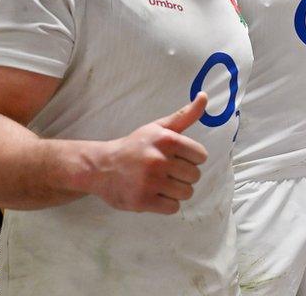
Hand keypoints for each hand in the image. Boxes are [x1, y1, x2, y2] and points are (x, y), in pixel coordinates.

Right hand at [90, 93, 209, 213]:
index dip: (191, 158)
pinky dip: (167, 204)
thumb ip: (185, 115)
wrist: (101, 167)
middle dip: (183, 175)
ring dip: (176, 191)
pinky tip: (155, 194)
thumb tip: (204, 96)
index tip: (176, 157)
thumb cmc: (135, 146)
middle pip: (195, 176)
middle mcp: (158, 160)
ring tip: (161, 183)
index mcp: (166, 140)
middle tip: (166, 171)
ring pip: (186, 193)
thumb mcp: (158, 127)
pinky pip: (173, 208)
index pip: (201, 156)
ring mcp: (150, 182)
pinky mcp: (142, 201)